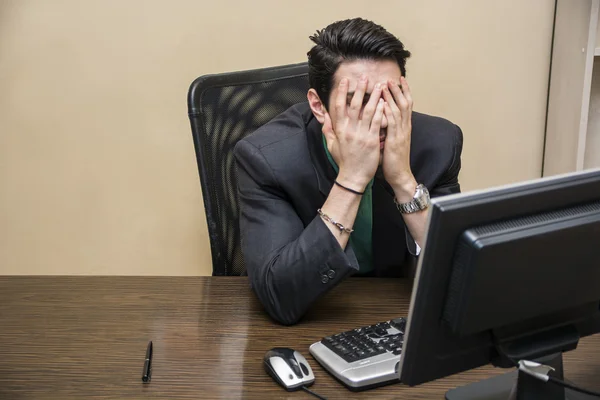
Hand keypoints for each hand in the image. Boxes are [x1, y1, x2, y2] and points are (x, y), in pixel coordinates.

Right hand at [322, 75, 384, 191]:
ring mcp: (361, 135)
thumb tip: (325, 117)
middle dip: (360, 90)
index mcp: (340, 130)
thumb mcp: (332, 145)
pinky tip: (385, 102)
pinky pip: (377, 123)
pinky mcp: (372, 141)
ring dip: (374, 97)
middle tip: (365, 77)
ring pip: (368, 111)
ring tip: (379, 86)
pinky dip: (381, 111)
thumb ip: (328, 130)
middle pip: (354, 105)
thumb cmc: (344, 161)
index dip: (342, 93)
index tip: (345, 82)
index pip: (339, 107)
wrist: (353, 177)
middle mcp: (349, 130)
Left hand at [381, 76, 416, 201]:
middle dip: (399, 90)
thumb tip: (380, 120)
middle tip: (393, 77)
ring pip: (399, 110)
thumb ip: (387, 130)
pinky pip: (392, 123)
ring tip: (387, 85)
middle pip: (405, 103)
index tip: (398, 80)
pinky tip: (384, 103)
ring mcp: (401, 133)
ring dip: (393, 97)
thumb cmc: (393, 160)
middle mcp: (405, 128)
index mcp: (404, 128)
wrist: (400, 175)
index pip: (406, 105)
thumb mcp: (390, 141)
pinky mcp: (395, 140)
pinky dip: (388, 112)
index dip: (403, 92)